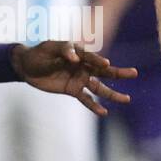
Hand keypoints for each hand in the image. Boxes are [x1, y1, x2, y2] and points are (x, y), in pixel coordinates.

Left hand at [11, 42, 136, 117]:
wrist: (27, 66)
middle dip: (118, 73)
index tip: (107, 64)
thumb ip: (64, 51)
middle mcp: (83, 66)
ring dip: (112, 94)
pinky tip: (104, 112)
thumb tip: (75, 58)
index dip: (98, 60)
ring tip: (127, 99)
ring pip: (99, 88)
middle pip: (104, 71)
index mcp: (79, 52)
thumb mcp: (50, 48)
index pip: (91, 57)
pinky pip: (86, 99)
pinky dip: (94, 105)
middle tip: (134, 73)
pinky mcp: (73, 90)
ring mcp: (79, 79)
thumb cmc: (40, 53)